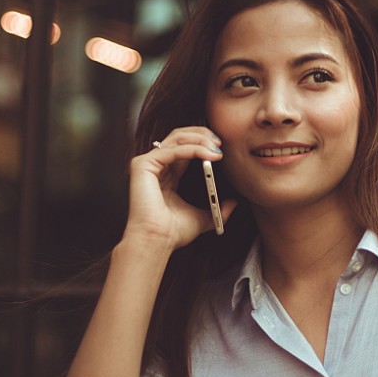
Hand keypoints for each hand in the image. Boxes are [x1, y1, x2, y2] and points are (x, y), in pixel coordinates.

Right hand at [124, 127, 234, 249]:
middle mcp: (156, 165)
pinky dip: (192, 149)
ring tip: (217, 148)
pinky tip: (208, 155)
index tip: (222, 147)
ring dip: (200, 140)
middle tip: (220, 142)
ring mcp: (147, 164)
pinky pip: (172, 150)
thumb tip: (234, 203)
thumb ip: (217, 209)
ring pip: (176, 138)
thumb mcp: (203, 217)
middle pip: (179, 136)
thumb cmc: (173, 232)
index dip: (203, 142)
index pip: (185, 147)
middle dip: (202, 135)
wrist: (157, 241)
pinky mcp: (143, 165)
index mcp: (167, 174)